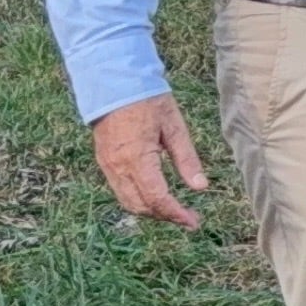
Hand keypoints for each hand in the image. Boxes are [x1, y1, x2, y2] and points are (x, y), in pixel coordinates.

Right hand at [91, 93, 209, 229]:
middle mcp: (118, 167)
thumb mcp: (175, 126)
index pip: (156, 198)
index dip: (176, 214)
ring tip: (175, 210)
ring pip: (128, 202)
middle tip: (189, 218)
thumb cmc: (148, 100)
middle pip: (141, 206)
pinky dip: (138, 200)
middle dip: (165, 216)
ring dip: (151, 211)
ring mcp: (107, 166)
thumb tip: (201, 187)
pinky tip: (156, 196)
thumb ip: (187, 159)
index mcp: (137, 158)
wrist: (113, 82)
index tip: (193, 222)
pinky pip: (120, 190)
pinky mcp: (104, 162)